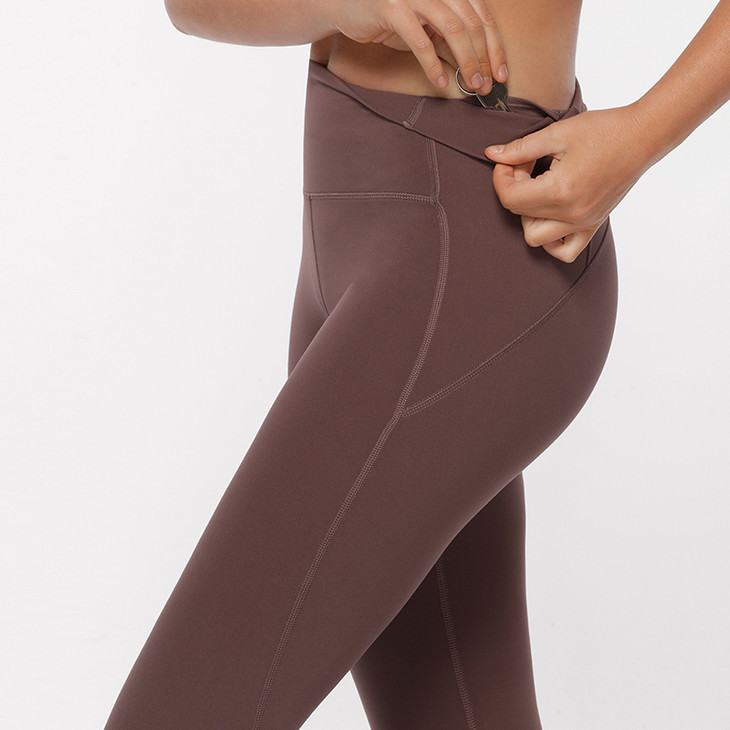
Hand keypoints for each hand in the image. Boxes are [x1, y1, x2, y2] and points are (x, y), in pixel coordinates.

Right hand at [328, 0, 507, 92]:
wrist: (347, 7)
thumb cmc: (388, 17)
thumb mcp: (426, 27)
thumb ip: (448, 40)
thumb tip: (475, 65)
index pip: (482, 15)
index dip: (495, 46)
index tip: (500, 74)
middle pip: (471, 23)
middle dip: (483, 58)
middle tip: (485, 85)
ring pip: (452, 29)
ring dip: (465, 61)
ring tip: (470, 85)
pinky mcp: (393, 8)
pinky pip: (421, 41)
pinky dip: (433, 64)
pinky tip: (440, 81)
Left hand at [483, 104, 650, 262]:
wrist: (643, 135)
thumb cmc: (603, 129)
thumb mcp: (557, 133)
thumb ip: (521, 148)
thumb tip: (491, 154)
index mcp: (559, 191)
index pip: (510, 199)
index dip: (501, 178)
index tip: (509, 161)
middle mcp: (570, 214)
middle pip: (519, 215)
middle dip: (515, 190)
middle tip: (528, 166)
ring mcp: (583, 223)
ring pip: (535, 238)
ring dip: (528, 216)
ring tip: (540, 189)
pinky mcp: (593, 225)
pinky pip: (564, 251)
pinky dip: (551, 240)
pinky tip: (551, 214)